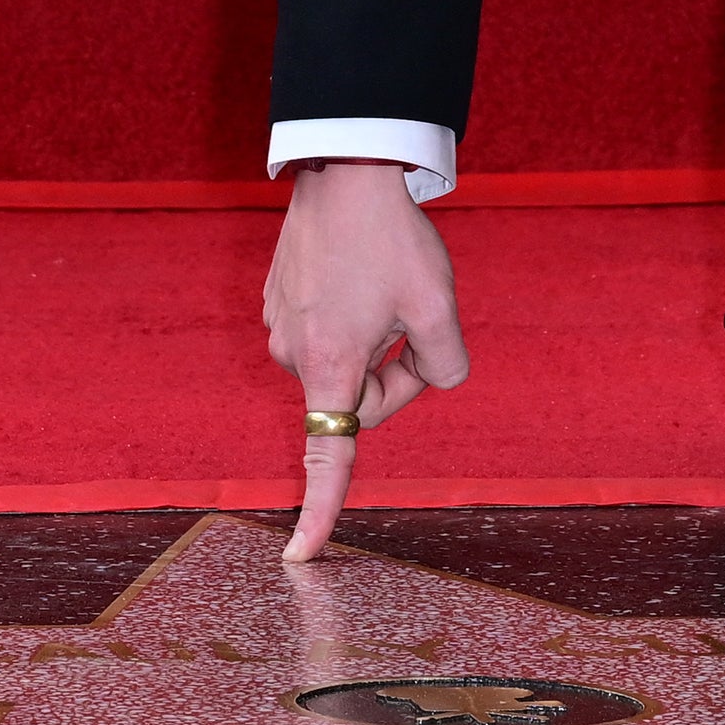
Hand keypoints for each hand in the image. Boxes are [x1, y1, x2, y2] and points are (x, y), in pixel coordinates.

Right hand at [262, 159, 466, 562]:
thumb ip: (446, 366)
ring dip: (374, 337)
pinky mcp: (278, 300)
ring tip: (383, 280)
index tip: (301, 557)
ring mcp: (280, 326)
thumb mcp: (438, 306)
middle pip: (360, 398)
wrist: (344, 167)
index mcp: (330, 365)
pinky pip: (326, 331)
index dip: (320, 510)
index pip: (329, 456)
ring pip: (344, 362)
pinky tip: (360, 269)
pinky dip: (351, 313)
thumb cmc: (391, 237)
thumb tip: (428, 377)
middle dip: (394, 371)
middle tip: (415, 316)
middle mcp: (293, 354)